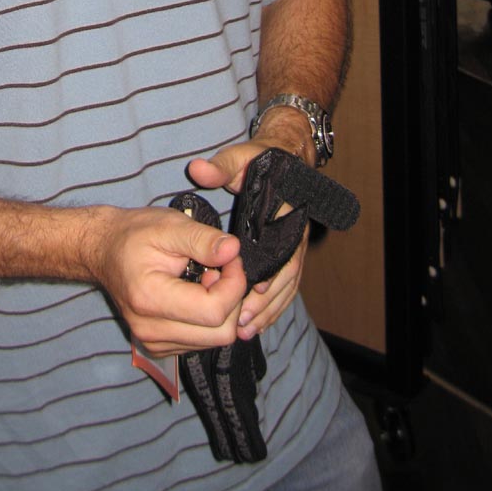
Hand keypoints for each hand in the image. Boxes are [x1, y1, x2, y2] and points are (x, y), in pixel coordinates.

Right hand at [86, 205, 245, 357]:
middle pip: (220, 333)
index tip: (231, 258)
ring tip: (205, 278)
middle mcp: (150, 330)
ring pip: (214, 340)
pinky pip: (202, 341)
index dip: (234, 284)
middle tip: (220, 268)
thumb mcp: (168, 226)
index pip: (214, 311)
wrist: (104, 250)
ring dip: (221, 309)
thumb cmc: (133, 235)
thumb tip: (233, 250)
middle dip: (232, 298)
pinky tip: (197, 293)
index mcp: (151, 299)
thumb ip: (202, 239)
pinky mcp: (159, 346)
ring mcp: (153, 342)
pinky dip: (208, 319)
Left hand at [188, 140, 309, 341]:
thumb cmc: (257, 161)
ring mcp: (292, 247)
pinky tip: (255, 324)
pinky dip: (271, 306)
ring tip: (245, 330)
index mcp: (284, 212)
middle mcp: (293, 233)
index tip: (252, 287)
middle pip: (284, 274)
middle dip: (265, 300)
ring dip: (267, 309)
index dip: (269, 269)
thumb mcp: (237, 160)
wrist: (281, 161)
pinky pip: (284, 286)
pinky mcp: (286, 255)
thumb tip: (198, 170)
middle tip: (242, 322)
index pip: (280, 246)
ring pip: (286, 285)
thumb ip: (219, 167)